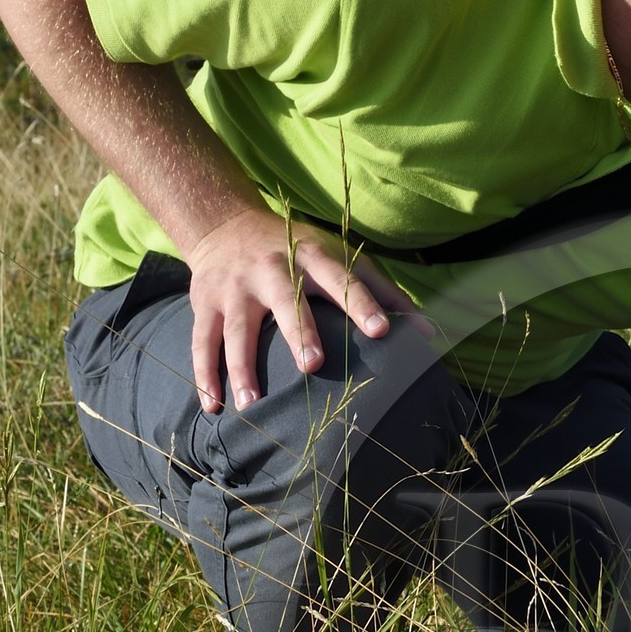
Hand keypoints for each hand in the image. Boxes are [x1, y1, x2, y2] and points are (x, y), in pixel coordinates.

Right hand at [186, 206, 422, 411]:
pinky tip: (214, 407)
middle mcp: (270, 268)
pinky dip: (205, 375)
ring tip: (252, 404)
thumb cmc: (296, 252)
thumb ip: (384, 293)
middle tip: (313, 367)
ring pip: (237, 329)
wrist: (225, 224)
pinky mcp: (205, 303)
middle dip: (298, 332)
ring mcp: (234, 287)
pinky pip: (202, 342)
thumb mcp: (338, 258)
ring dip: (241, 368)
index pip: (340, 279)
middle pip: (285, 301)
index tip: (380, 332)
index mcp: (311, 257)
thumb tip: (428, 333)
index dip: (361, 303)